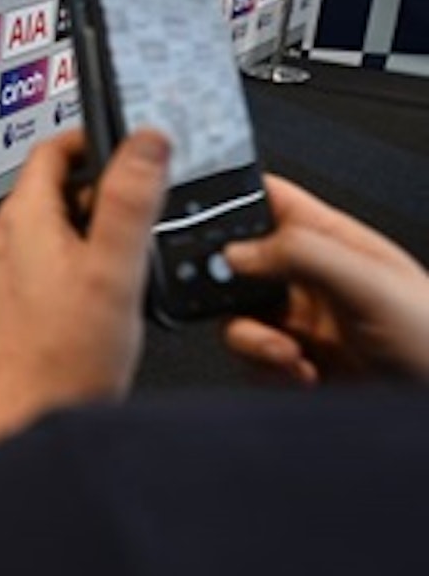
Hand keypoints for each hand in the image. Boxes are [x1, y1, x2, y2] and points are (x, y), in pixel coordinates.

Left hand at [0, 129, 169, 497]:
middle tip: (143, 215)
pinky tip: (99, 301)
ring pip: (48, 232)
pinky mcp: (0, 308)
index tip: (129, 146)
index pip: (52, 150)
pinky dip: (71, 268)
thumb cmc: (59, 361)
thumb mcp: (114, 270)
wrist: (20, 424)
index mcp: (20, 219)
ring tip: (125, 265)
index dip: (94, 140)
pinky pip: (38, 267)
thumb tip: (145, 142)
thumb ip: (131, 200)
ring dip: (88, 235)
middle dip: (100, 195)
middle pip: (53, 191)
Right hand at [222, 175, 428, 384]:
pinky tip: (301, 373)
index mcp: (332, 240)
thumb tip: (236, 250)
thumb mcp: (369, 283)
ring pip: (239, 318)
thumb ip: (300, 255)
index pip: (270, 202)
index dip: (234, 203)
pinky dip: (266, 370)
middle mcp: (311, 279)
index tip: (207, 225)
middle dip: (231, 289)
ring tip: (287, 352)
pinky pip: (252, 360)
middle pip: (238, 266)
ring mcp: (302, 322)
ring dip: (252, 340)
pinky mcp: (297, 363)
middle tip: (241, 303)